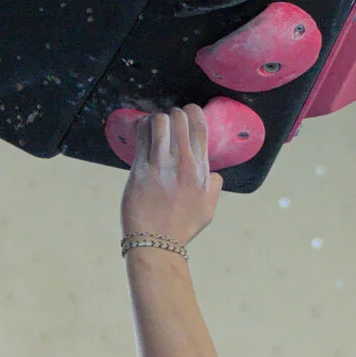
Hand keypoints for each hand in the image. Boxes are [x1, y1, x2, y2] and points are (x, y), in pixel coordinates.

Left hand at [121, 107, 221, 249]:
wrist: (156, 244)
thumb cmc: (181, 228)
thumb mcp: (208, 209)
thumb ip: (214, 187)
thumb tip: (214, 175)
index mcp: (201, 168)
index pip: (200, 125)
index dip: (192, 113)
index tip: (185, 117)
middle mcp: (183, 162)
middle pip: (179, 117)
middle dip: (172, 115)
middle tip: (166, 125)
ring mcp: (161, 164)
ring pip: (159, 121)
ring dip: (155, 120)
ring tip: (151, 128)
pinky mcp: (140, 169)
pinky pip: (141, 135)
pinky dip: (141, 127)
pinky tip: (140, 131)